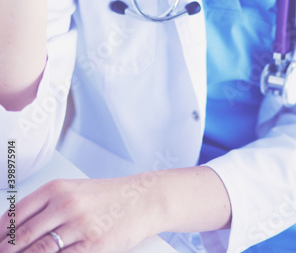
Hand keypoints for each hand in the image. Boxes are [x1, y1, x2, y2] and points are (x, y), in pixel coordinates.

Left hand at [0, 167, 230, 252]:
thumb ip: (46, 207)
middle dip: (6, 251)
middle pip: (20, 238)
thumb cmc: (107, 197)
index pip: (14, 216)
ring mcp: (79, 226)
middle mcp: (65, 204)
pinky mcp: (93, 246)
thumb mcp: (74, 191)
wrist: (142, 199)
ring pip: (37, 252)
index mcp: (57, 188)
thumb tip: (15, 231)